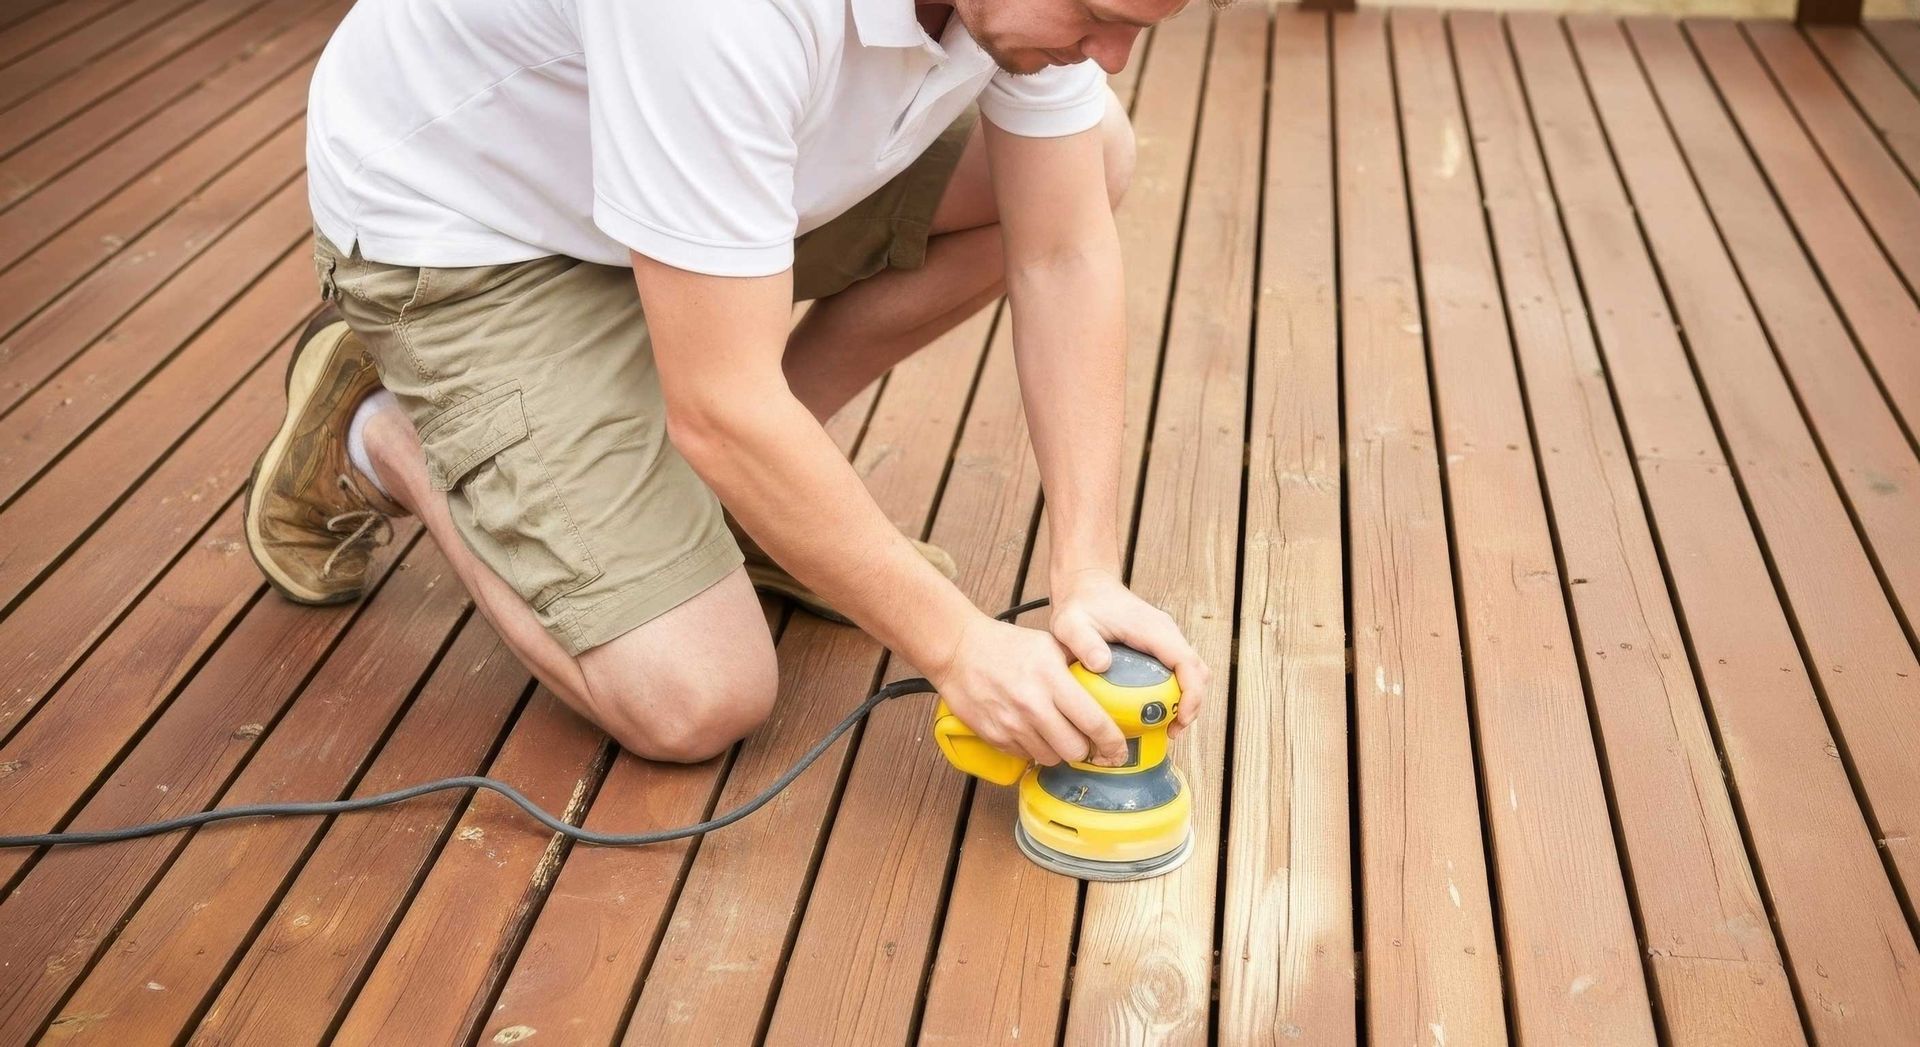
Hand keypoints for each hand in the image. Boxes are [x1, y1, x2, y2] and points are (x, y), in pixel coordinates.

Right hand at [930, 614, 1130, 766]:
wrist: (958, 650)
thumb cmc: (1006, 645)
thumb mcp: (1049, 644)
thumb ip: (1078, 665)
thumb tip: (1110, 680)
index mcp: (1052, 679)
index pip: (1093, 722)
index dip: (1112, 742)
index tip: (1120, 750)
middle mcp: (1033, 706)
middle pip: (1074, 750)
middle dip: (1085, 749)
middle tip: (1085, 740)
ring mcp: (1012, 725)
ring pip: (1050, 758)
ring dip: (1058, 751)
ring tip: (1055, 733)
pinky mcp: (994, 737)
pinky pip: (1025, 756)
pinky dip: (1034, 749)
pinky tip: (1031, 731)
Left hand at [1047, 568, 1208, 740]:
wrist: (1086, 585)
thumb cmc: (1080, 604)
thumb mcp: (1071, 623)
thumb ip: (1084, 642)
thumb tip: (1101, 664)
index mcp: (1153, 629)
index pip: (1187, 662)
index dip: (1191, 694)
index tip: (1180, 719)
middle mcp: (1166, 633)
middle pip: (1197, 671)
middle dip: (1192, 703)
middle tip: (1172, 730)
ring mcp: (1165, 639)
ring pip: (1191, 672)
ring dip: (1185, 700)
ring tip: (1165, 726)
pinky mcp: (1159, 646)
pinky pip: (1176, 671)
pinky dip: (1174, 693)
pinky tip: (1152, 711)